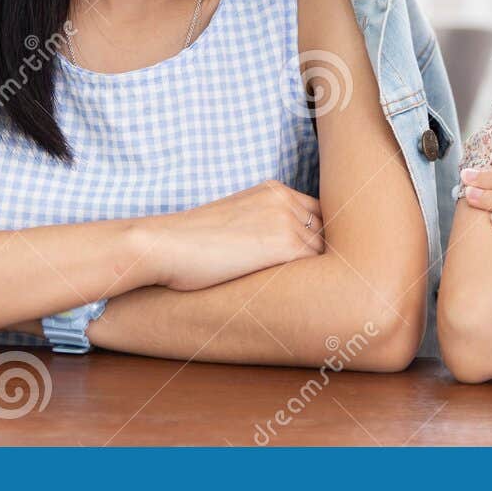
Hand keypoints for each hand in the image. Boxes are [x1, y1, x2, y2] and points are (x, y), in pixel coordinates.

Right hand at [138, 180, 323, 291]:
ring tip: (317, 297)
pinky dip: (314, 284)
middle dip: (323, 255)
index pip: (317, 212)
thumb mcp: (233, 219)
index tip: (316, 262)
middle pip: (326, 230)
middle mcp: (285, 200)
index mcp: (273, 190)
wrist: (165, 245)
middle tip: (324, 283)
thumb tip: (278, 252)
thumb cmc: (189, 242)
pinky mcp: (285, 245)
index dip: (318, 238)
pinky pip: (316, 266)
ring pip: (323, 251)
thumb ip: (263, 225)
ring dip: (319, 273)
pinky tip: (306, 300)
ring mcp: (287, 221)